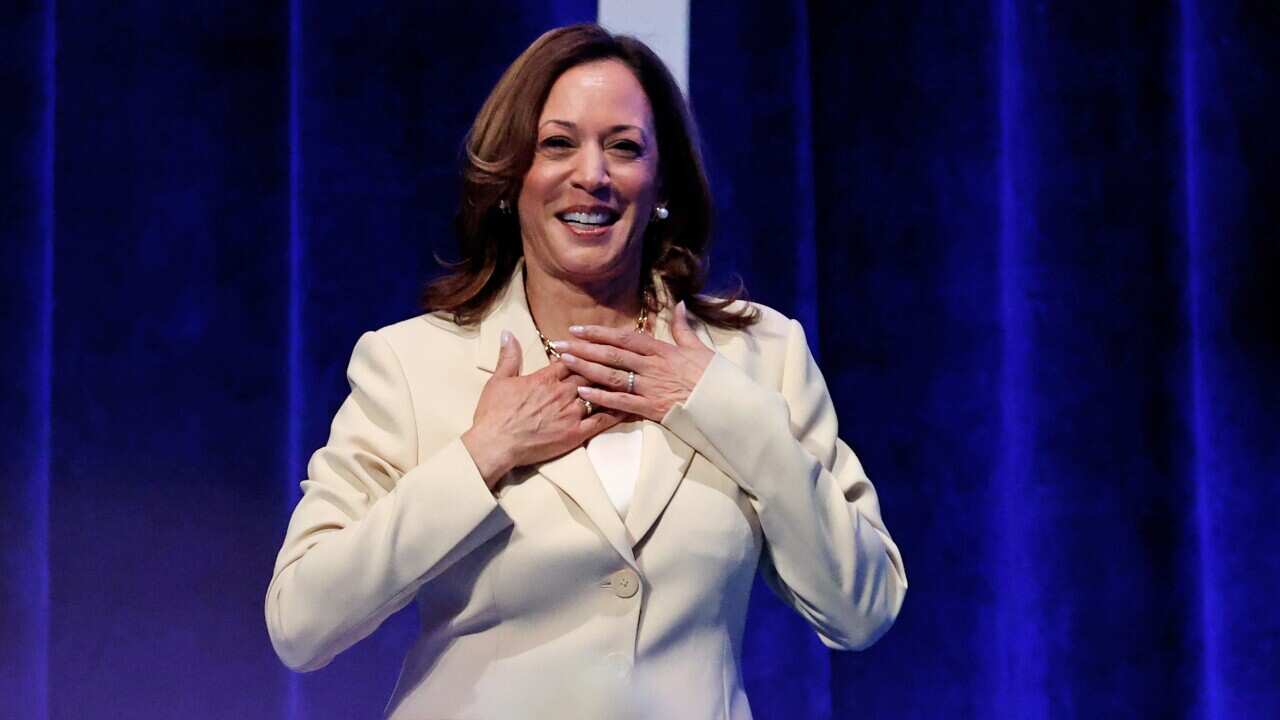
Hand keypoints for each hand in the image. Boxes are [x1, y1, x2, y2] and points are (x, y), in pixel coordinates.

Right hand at [462, 331, 624, 488]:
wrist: (496, 443)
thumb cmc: (495, 413)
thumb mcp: (499, 380)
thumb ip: (508, 356)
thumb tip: (508, 332)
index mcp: (545, 378)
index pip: (571, 359)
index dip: (584, 352)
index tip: (595, 346)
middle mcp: (562, 392)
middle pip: (590, 372)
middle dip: (605, 364)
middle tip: (622, 358)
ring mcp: (571, 412)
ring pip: (600, 394)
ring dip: (616, 385)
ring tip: (634, 378)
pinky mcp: (576, 433)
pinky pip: (601, 421)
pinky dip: (617, 413)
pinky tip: (630, 407)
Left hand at [554, 301, 714, 422]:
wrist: (725, 404)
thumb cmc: (713, 376)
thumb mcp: (699, 347)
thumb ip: (684, 327)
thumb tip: (679, 304)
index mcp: (662, 350)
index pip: (624, 338)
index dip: (599, 333)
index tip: (578, 329)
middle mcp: (652, 367)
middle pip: (612, 355)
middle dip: (584, 348)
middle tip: (559, 344)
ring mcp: (650, 388)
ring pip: (612, 376)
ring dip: (586, 369)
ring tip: (565, 362)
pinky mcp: (651, 408)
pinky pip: (621, 402)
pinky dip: (601, 398)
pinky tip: (582, 392)